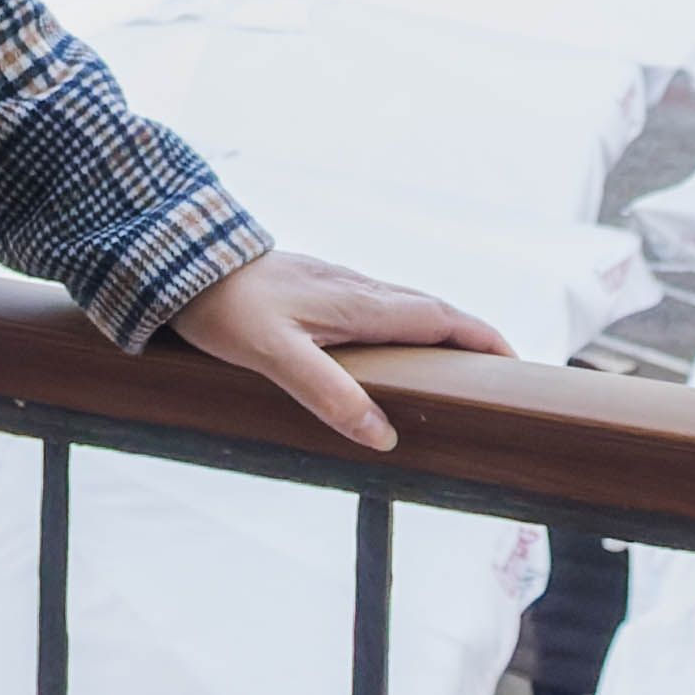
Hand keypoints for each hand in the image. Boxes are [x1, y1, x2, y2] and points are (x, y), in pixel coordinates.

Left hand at [168, 249, 510, 452]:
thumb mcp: (275, 356)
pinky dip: (403, 324)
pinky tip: (387, 345)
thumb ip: (328, 394)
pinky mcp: (313, 285)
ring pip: (402, 305)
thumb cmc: (225, 307)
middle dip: (468, 338)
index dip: (480, 339)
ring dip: (437, 329)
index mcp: (358, 304)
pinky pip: (376, 304)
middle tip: (497, 373)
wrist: (180, 258)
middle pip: (430, 310)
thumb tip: (383, 437)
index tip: (514, 365)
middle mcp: (356, 287)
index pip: (439, 318)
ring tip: (454, 366)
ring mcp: (334, 283)